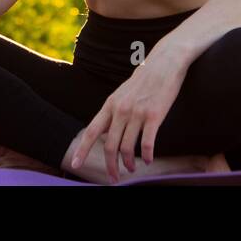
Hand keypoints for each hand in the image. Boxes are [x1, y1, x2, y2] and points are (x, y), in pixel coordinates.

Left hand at [67, 50, 186, 182]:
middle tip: (113, 178)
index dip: (82, 149)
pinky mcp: (154, 115)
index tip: (75, 164)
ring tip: (132, 169)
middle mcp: (121, 110)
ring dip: (129, 163)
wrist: (165, 62)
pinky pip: (147, 143)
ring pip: (127, 148)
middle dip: (110, 166)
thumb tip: (104, 132)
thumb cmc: (144, 79)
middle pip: (110, 146)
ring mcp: (137, 113)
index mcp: (110, 104)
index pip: (92, 131)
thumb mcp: (122, 93)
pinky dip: (147, 156)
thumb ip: (113, 112)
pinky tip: (148, 160)